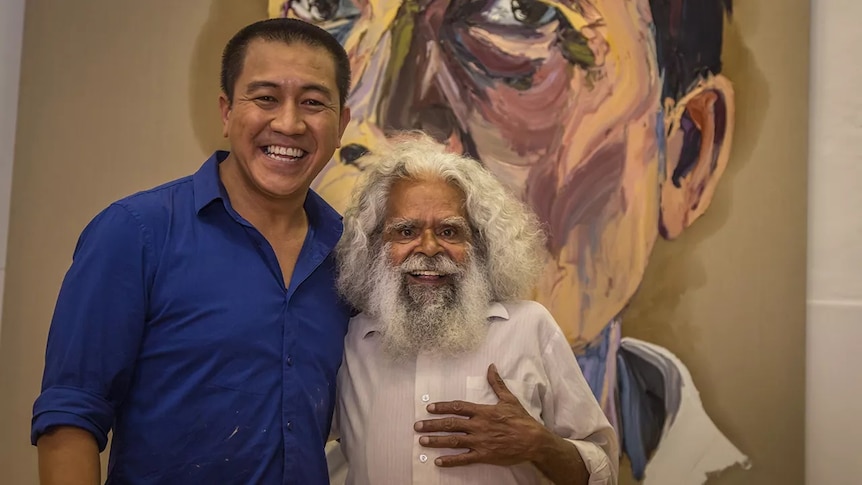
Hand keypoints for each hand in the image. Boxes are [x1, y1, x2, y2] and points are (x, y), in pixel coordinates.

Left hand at [413, 363, 549, 466]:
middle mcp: (478, 426)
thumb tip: (491, 367)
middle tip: (417, 426)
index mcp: (483, 411)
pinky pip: (464, 459)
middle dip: (432, 425)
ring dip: (437, 441)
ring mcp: (480, 442)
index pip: (458, 407)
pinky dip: (451, 460)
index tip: (429, 408)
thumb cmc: (521, 420)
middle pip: (451, 424)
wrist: (534, 441)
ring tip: (422, 441)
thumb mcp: (509, 399)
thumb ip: (497, 384)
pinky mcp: (484, 456)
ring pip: (454, 441)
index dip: (442, 407)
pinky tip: (438, 461)